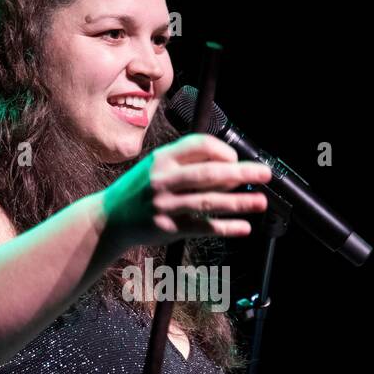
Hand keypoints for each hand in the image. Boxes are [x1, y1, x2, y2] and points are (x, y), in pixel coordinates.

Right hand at [100, 133, 271, 248]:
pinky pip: (203, 227)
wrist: (108, 219)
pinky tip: (243, 228)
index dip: (223, 151)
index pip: (199, 145)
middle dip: (241, 173)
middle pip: (210, 173)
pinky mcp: (168, 227)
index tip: (236, 159)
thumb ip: (186, 163)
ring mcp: (165, 204)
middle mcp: (163, 179)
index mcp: (162, 158)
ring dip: (239, 202)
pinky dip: (225, 227)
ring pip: (210, 201)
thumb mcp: (156, 167)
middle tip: (264, 174)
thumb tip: (230, 167)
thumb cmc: (138, 191)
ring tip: (261, 202)